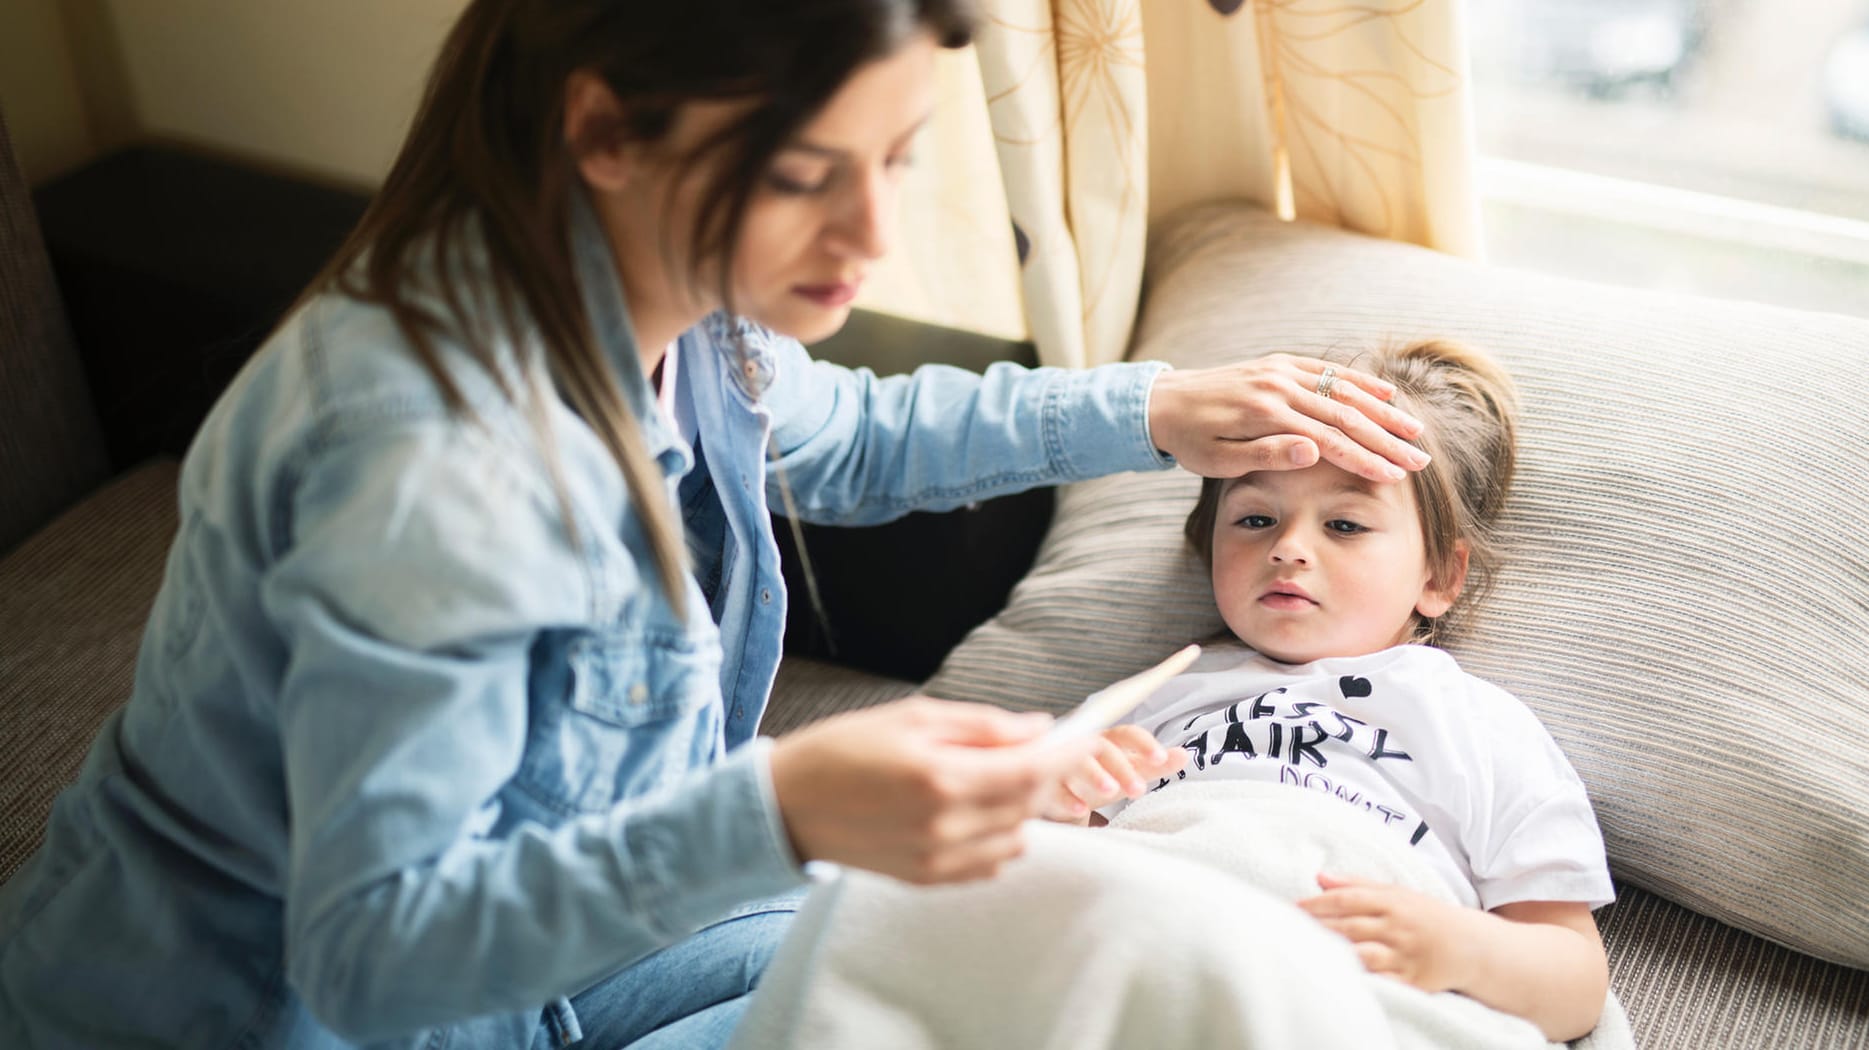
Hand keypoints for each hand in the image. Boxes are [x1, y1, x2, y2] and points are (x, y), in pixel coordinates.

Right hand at [768, 698, 1092, 883]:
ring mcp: (938, 860)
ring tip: (992, 779)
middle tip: (1036, 749)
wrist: (786, 807)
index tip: (1085, 736)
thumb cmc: (844, 749)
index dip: (1066, 752)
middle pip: (1029, 804)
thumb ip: (981, 726)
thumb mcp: (913, 717)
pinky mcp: (929, 880)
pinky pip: (992, 863)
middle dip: (1044, 774)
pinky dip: (999, 836)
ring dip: (1021, 807)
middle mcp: (945, 826)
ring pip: (1018, 837)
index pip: (1030, 770)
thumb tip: (1039, 728)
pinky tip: (975, 811)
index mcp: (941, 778)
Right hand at [1040, 725, 1188, 822]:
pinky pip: (1054, 786)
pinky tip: (1082, 810)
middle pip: (1102, 747)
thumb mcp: (1128, 770)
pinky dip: (1068, 797)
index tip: (1161, 758)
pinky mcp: (1046, 781)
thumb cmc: (1099, 774)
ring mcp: (1062, 761)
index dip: (1145, 744)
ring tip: (1112, 792)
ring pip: (1076, 762)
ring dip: (1094, 774)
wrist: (1057, 786)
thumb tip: (1186, 755)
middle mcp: (1084, 744)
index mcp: (1108, 739)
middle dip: (1121, 767)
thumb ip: (1152, 764)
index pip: (1127, 734)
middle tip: (1139, 790)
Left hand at [1147, 354, 1428, 482]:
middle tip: (1421, 460)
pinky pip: (1327, 370)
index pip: (1329, 440)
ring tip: (1416, 430)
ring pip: (1343, 390)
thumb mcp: (1219, 459)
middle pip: (1346, 414)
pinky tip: (1387, 392)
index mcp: (1266, 414)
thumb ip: (1267, 454)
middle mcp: (1279, 386)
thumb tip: (1313, 452)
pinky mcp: (1280, 364)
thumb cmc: (1191, 440)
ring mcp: (1281, 371)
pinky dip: (1359, 380)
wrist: (1163, 401)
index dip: (1365, 459)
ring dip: (1383, 410)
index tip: (1395, 476)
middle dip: (1387, 438)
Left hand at [1296, 872, 1478, 992]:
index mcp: (1391, 901)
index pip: (1346, 900)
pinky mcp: (1412, 980)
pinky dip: (1361, 979)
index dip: (1316, 904)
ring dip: (1333, 952)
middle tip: (1285, 930)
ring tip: (1306, 952)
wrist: (1472, 945)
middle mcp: (1397, 926)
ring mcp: (1404, 954)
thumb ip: (1356, 884)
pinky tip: (1339, 977)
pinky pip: (1382, 980)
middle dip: (1316, 927)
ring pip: (1362, 953)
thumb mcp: (1396, 892)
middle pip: (1348, 926)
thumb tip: (1319, 876)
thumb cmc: (1426, 915)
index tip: (1291, 908)